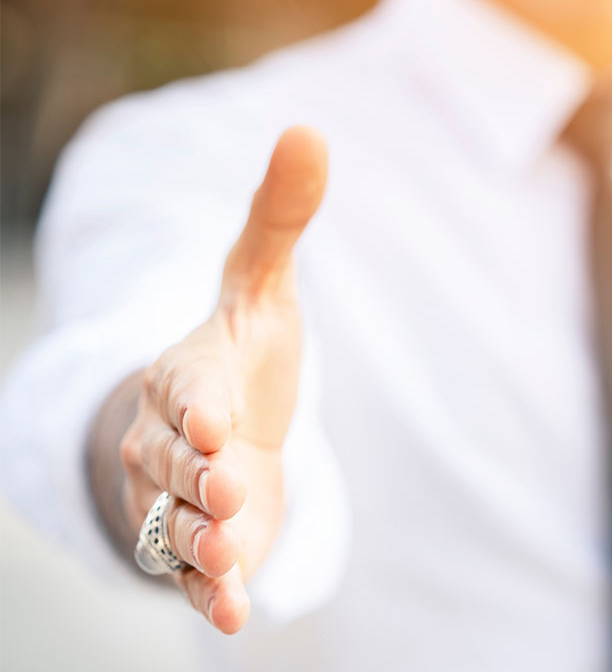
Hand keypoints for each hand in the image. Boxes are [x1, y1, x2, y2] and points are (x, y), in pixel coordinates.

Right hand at [118, 126, 327, 632]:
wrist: (223, 416)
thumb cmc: (244, 350)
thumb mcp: (261, 284)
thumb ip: (278, 219)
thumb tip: (308, 129)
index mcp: (188, 374)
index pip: (188, 392)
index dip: (201, 409)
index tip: (219, 426)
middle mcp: (170, 437)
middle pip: (178, 463)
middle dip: (202, 480)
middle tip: (232, 491)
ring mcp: (181, 495)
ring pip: (179, 521)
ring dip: (203, 544)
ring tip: (229, 564)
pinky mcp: (203, 539)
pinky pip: (195, 568)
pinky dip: (210, 591)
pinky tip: (233, 615)